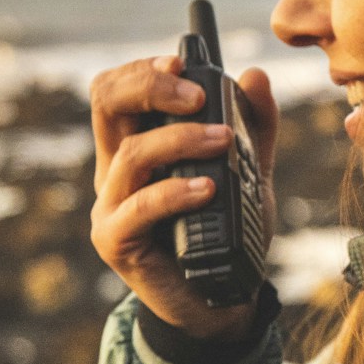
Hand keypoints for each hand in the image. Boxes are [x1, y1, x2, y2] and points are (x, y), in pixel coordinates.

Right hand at [89, 54, 279, 339]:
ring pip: (131, 154)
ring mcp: (110, 206)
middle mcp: (115, 170)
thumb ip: (254, 128)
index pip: (118, 89)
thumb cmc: (227, 233)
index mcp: (136, 146)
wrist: (225, 301)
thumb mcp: (248, 172)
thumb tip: (257, 76)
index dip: (143, 69)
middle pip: (106, 103)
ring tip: (224, 141)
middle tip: (198, 95)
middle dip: (150, 86)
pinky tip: (207, 188)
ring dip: (181, 140)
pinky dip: (174, 192)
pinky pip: (138, 207)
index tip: (183, 62)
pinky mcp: (115, 242)